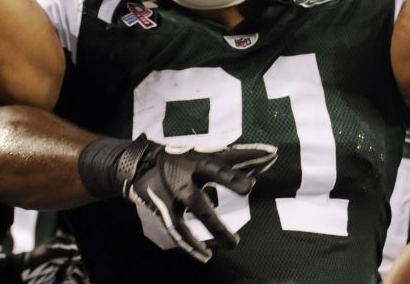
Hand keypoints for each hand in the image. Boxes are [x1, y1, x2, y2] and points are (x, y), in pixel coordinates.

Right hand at [80, 136, 277, 263]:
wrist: (138, 165)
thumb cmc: (178, 160)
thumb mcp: (202, 155)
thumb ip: (232, 161)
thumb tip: (266, 158)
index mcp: (198, 159)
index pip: (225, 156)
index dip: (247, 154)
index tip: (270, 153)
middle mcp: (188, 174)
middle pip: (212, 173)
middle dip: (230, 179)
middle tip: (249, 187)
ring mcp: (175, 193)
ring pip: (199, 210)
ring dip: (217, 227)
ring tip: (234, 244)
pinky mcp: (165, 210)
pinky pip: (179, 230)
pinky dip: (191, 245)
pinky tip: (205, 256)